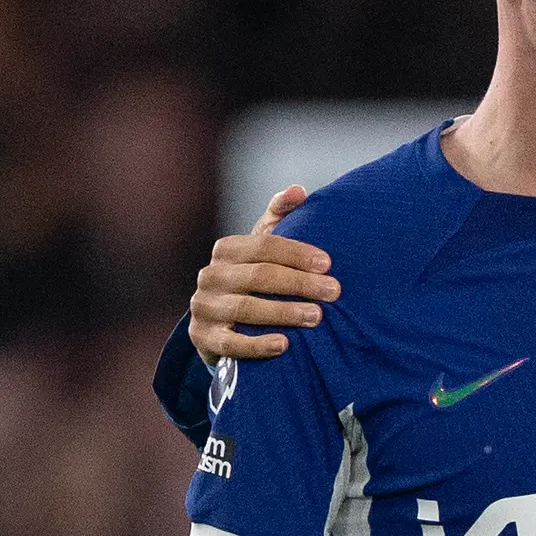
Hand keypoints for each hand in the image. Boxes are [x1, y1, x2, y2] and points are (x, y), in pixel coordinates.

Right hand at [185, 186, 339, 362]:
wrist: (221, 326)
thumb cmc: (253, 281)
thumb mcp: (264, 248)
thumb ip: (280, 216)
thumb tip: (299, 190)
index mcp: (227, 249)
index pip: (264, 246)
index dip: (297, 254)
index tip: (328, 264)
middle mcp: (211, 275)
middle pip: (259, 276)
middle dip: (299, 283)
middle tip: (333, 292)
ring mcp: (204, 307)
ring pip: (246, 308)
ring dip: (284, 312)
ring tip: (317, 317)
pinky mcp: (203, 339)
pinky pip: (230, 344)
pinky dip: (257, 345)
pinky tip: (284, 345)